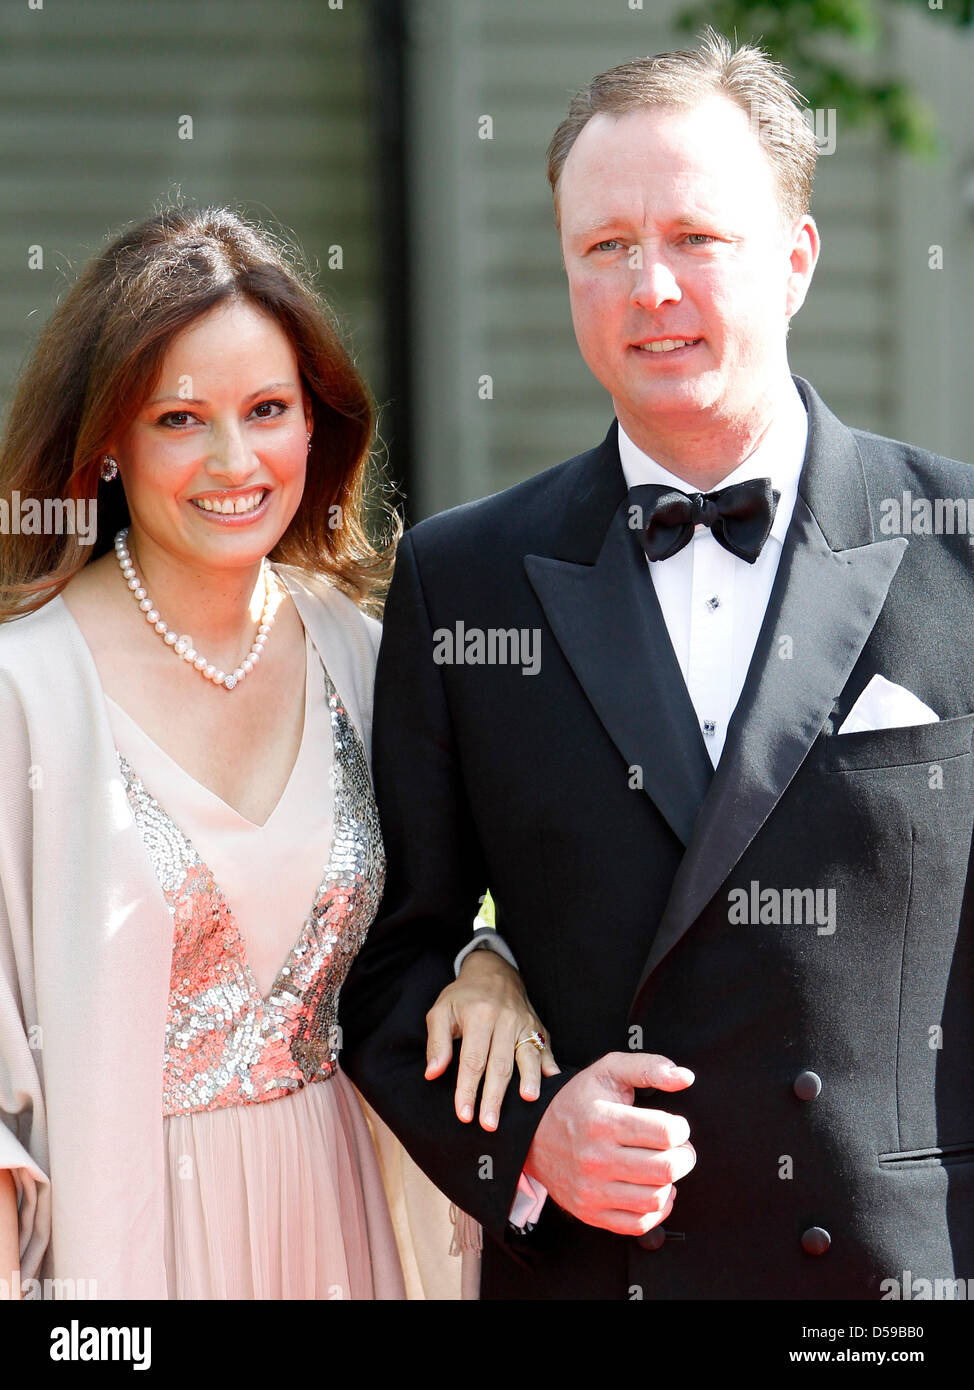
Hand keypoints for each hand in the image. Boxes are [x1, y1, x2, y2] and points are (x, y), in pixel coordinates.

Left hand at [425, 949, 559, 1130]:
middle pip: (500, 1064)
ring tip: (528, 1100)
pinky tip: (553, 1080)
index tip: (464, 1115)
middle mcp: (504, 1020)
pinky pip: (546, 1046)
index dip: (468, 1090)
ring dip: (529, 1079)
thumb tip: (432, 1073)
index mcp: (478, 1016)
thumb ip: (437, 1042)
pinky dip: (550, 1064)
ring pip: (527, 1055)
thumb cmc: (463, 996)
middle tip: (490, 1124)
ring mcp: (524, 1023)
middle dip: (495, 1097)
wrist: (493, 970)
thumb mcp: (441, 1011)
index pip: (473, 1060)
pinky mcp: (537, 1025)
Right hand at [523, 1051, 695, 1235]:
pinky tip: (654, 1190)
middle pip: (666, 1169)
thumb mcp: (609, 1070)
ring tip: (663, 1167)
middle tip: (679, 1148)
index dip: (681, 1128)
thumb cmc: (577, 1101)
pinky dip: (657, 1210)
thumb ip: (649, 1067)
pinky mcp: (591, 1212)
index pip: (666, 1133)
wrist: (535, 1134)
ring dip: (670, 1182)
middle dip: (684, 1156)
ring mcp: (592, 1190)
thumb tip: (684, 1077)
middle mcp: (596, 1158)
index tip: (675, 1126)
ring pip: (655, 1198)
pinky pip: (638, 1224)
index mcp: (603, 1121)